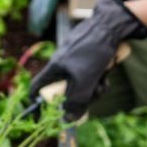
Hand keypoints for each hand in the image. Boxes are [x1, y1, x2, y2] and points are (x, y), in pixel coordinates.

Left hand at [28, 0, 100, 34]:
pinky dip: (44, 15)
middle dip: (33, 19)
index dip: (35, 12)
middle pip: (35, 5)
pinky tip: (42, 23)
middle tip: (32, 30)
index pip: (37, 0)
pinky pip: (47, 4)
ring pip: (39, 7)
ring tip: (36, 31)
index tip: (34, 22)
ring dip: (37, 20)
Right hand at [30, 0, 146, 117]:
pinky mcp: (87, 57)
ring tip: (104, 82)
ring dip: (93, 88)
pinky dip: (98, 78)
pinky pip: (89, 75)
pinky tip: (107, 72)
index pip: (36, 87)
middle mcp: (61, 64)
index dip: (36, 102)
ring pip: (80, 84)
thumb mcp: (85, 81)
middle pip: (64, 90)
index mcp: (54, 68)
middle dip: (80, 97)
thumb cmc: (93, 51)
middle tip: (93, 96)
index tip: (41, 115)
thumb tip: (68, 120)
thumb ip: (76, 101)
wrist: (109, 26)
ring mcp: (74, 61)